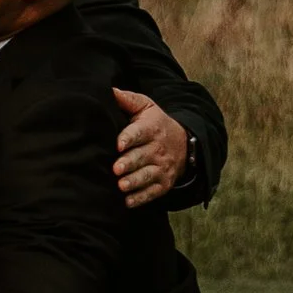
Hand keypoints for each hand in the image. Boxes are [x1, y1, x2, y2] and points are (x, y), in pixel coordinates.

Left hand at [112, 88, 190, 208]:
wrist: (184, 142)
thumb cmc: (156, 123)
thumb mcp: (147, 107)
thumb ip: (128, 100)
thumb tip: (108, 91)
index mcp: (151, 129)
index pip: (140, 133)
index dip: (129, 138)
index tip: (118, 144)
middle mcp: (158, 149)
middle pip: (142, 157)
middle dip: (130, 163)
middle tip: (116, 168)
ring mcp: (162, 167)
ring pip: (148, 176)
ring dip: (135, 181)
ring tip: (121, 185)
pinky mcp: (164, 183)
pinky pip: (153, 192)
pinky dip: (141, 198)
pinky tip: (128, 201)